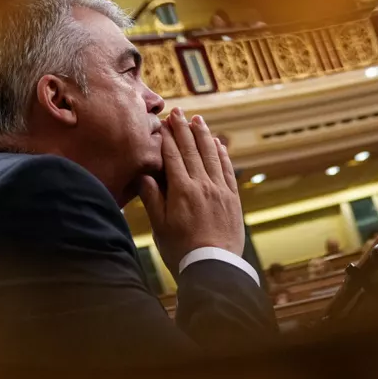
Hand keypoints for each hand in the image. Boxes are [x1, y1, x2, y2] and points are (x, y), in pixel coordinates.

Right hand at [138, 107, 243, 273]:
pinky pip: (227, 169)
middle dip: (183, 129)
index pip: (172, 156)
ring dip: (203, 135)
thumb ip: (153, 198)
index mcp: (181, 190)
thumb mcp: (160, 226)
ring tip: (197, 119)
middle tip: (178, 112)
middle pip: (191, 150)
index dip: (166, 137)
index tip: (162, 123)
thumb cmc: (182, 250)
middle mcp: (202, 185)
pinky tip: (218, 143)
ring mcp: (220, 190)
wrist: (214, 266)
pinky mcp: (232, 198)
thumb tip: (144, 175)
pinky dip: (222, 154)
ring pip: (211, 155)